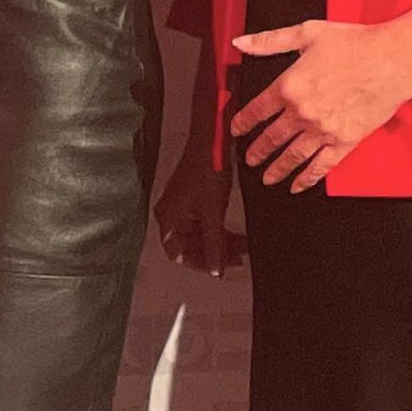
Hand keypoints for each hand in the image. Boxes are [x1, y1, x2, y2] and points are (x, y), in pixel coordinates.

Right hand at [156, 146, 242, 275]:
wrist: (212, 142)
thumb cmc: (206, 169)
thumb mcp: (213, 213)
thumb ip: (214, 244)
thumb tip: (216, 269)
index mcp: (169, 218)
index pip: (179, 254)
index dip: (200, 264)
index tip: (219, 268)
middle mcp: (172, 213)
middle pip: (191, 245)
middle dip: (215, 253)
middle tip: (237, 258)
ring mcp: (182, 205)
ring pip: (201, 234)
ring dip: (221, 242)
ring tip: (242, 247)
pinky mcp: (194, 197)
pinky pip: (205, 222)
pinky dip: (220, 229)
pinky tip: (236, 233)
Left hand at [227, 20, 411, 189]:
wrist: (393, 59)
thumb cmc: (356, 44)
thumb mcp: (307, 33)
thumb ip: (270, 41)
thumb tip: (241, 42)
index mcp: (289, 86)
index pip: (256, 111)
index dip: (243, 122)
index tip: (237, 130)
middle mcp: (302, 112)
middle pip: (271, 138)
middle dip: (257, 151)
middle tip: (250, 159)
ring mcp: (323, 130)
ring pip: (292, 156)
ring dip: (277, 169)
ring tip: (267, 177)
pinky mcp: (344, 141)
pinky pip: (321, 165)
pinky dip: (307, 178)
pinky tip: (298, 185)